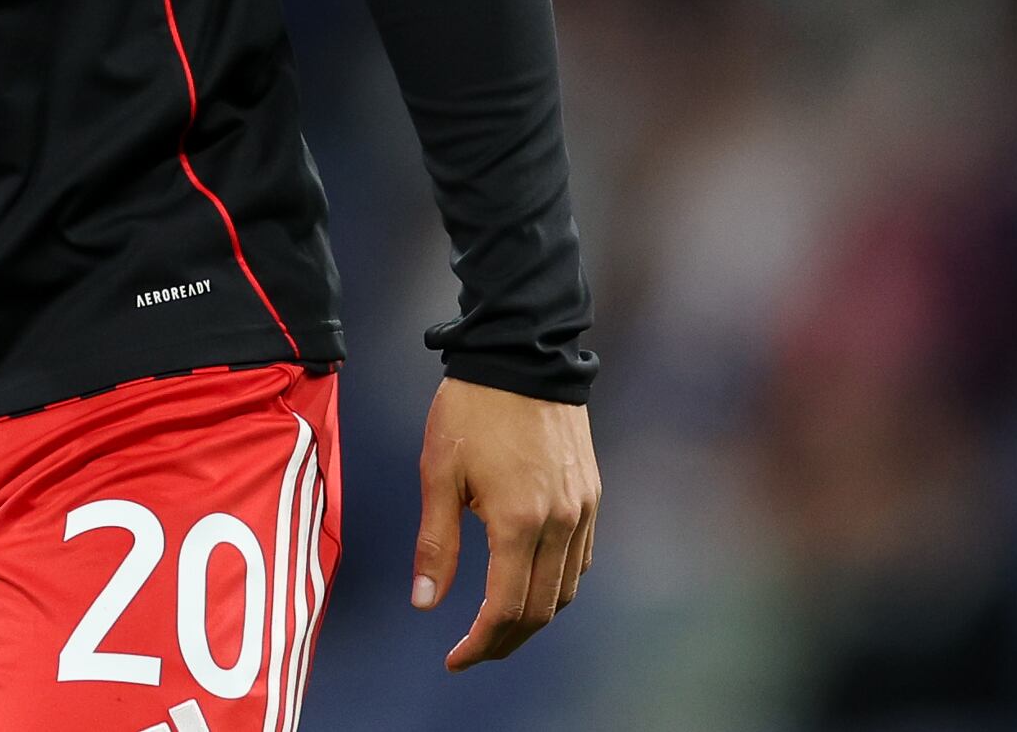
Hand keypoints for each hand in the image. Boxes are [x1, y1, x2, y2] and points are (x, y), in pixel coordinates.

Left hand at [411, 377, 598, 670]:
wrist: (523, 356)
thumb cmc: (470, 409)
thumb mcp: (437, 472)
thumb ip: (436, 542)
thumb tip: (425, 603)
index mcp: (517, 521)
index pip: (504, 608)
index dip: (480, 644)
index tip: (455, 659)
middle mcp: (559, 524)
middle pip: (539, 610)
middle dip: (504, 641)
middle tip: (470, 651)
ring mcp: (582, 511)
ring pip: (565, 591)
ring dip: (533, 618)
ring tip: (496, 625)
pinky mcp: (592, 497)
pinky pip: (580, 561)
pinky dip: (556, 586)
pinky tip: (528, 583)